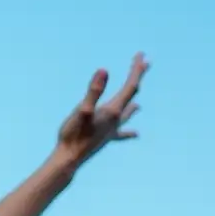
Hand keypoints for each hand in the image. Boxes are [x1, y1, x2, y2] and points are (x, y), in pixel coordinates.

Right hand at [55, 52, 148, 168]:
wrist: (69, 160)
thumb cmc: (73, 135)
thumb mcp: (82, 109)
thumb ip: (94, 90)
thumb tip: (104, 70)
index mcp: (112, 110)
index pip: (130, 86)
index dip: (137, 70)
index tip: (141, 55)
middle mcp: (116, 119)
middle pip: (131, 95)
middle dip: (137, 78)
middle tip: (145, 63)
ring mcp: (111, 130)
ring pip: (126, 114)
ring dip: (133, 105)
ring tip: (139, 104)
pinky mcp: (105, 138)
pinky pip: (120, 133)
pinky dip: (128, 131)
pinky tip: (136, 134)